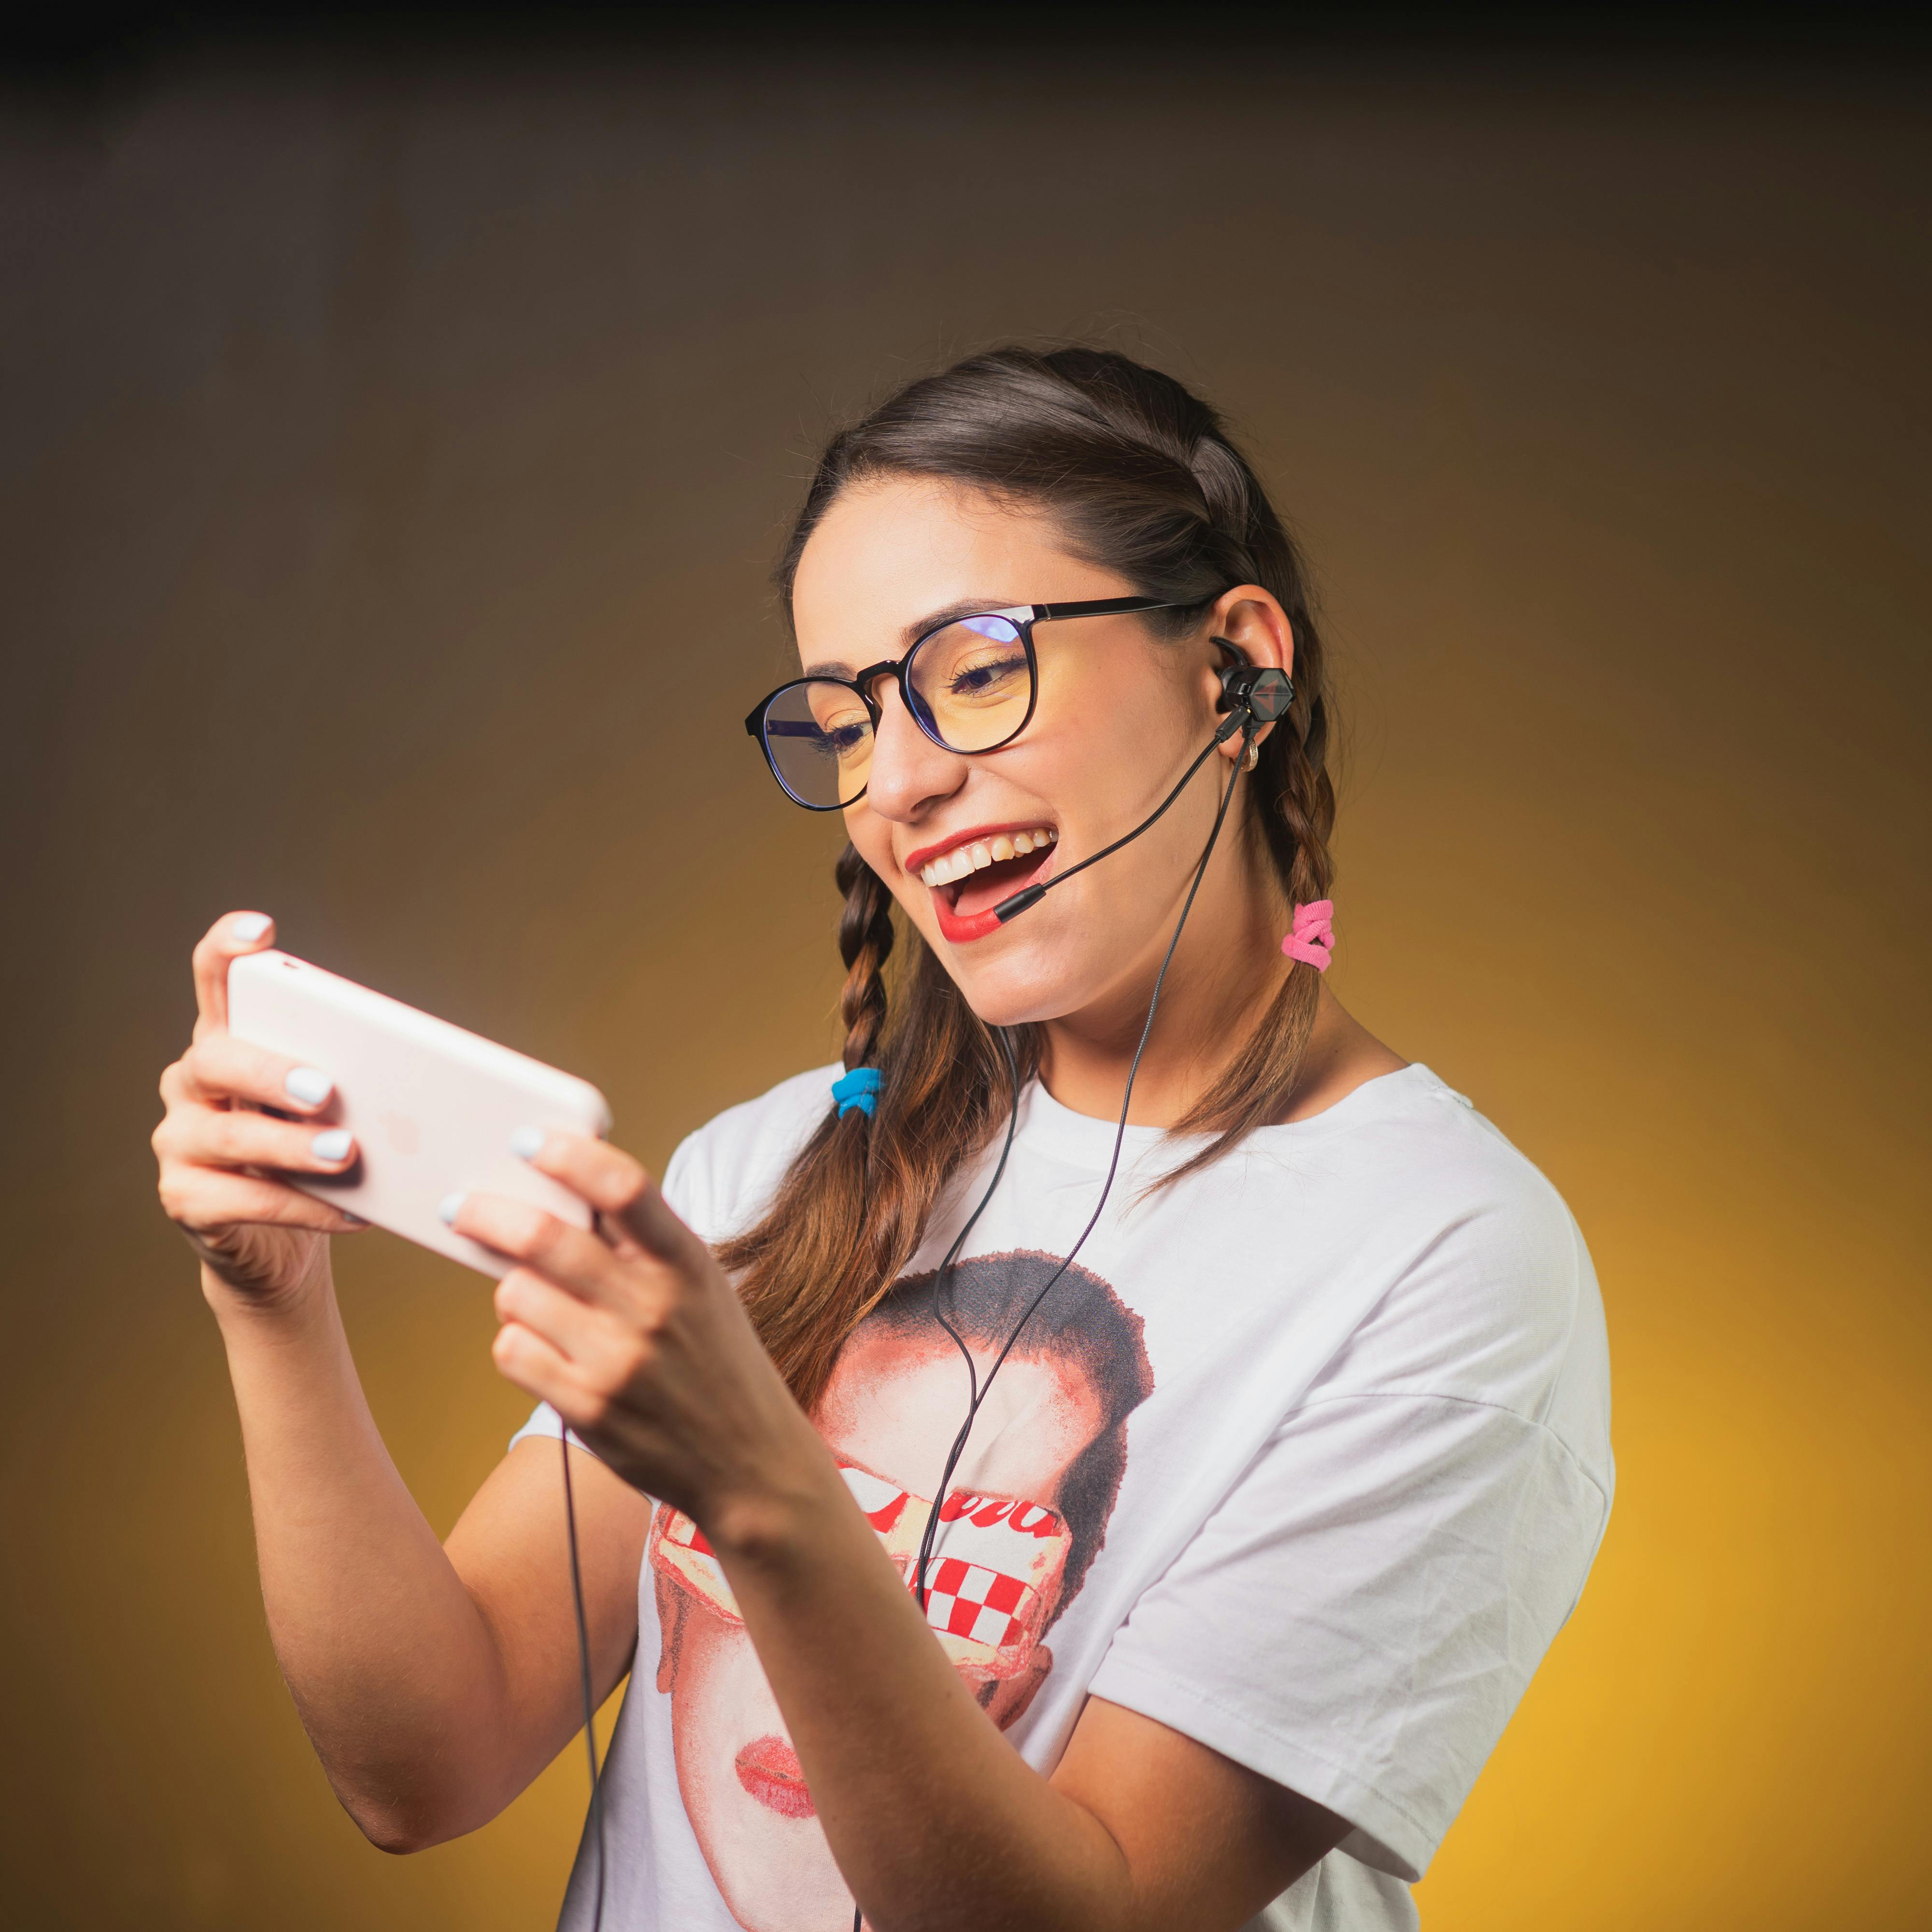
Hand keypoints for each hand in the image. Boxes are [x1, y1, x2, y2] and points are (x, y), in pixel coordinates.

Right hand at [153, 912, 366, 1304]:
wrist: (282, 1243)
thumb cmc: (313, 1156)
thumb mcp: (331, 1109)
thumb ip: (354, 1081)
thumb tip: (424, 1081)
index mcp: (228, 1041)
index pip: (215, 981)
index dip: (226, 950)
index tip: (259, 931)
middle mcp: (191, 1082)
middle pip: (216, 1059)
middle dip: (272, 1070)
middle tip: (327, 1089)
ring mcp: (179, 1140)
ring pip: (228, 1136)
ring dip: (292, 1146)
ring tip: (346, 1153)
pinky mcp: (184, 1199)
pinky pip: (241, 1200)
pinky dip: (303, 1206)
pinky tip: (353, 1212)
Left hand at [452, 1138, 829, 1530]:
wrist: (750, 1460)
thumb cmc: (714, 1358)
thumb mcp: (698, 1286)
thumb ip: (638, 1244)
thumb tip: (555, 1191)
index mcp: (685, 1262)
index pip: (624, 1187)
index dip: (569, 1155)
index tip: (527, 1140)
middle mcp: (652, 1307)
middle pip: (545, 1238)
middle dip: (489, 1214)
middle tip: (460, 1207)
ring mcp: (617, 1361)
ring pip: (515, 1295)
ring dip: (512, 1292)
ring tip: (537, 1302)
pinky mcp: (586, 1409)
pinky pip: (511, 1351)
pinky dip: (515, 1341)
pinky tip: (545, 1348)